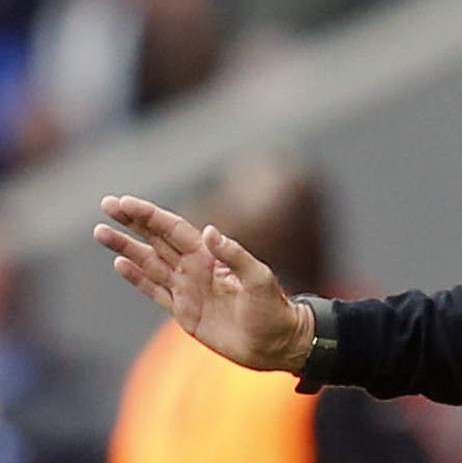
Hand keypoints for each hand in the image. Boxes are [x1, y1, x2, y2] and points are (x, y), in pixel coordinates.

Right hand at [93, 194, 313, 372]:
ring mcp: (187, 289)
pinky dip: (137, 277)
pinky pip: (155, 290)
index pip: (174, 229)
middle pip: (156, 239)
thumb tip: (208, 230)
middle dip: (132, 222)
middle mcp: (195, 268)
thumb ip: (234, 255)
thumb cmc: (273, 309)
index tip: (125, 202)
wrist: (274, 344)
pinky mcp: (184, 312)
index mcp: (211, 257)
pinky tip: (120, 264)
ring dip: (126, 247)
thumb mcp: (259, 279)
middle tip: (106, 204)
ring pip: (149, 262)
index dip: (150, 215)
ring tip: (100, 231)